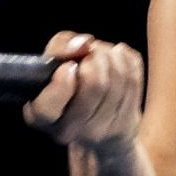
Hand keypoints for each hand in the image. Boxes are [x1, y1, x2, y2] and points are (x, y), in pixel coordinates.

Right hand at [22, 29, 143, 148]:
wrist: (96, 118)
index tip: (69, 66)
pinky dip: (126, 60)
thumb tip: (83, 44)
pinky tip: (117, 60)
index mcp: (42, 118)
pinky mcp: (126, 124)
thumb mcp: (52, 63)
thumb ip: (59, 48)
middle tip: (90, 51)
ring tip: (103, 54)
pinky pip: (133, 79)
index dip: (62, 81)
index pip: (49, 105)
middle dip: (95, 56)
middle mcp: (70, 131)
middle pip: (94, 84)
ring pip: (118, 79)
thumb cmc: (68, 84)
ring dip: (111, 55)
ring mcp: (101, 131)